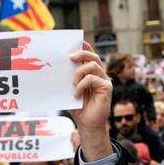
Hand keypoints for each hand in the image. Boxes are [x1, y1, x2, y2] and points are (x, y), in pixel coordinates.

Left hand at [69, 42, 113, 161]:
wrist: (87, 124)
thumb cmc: (78, 107)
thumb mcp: (69, 89)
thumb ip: (67, 77)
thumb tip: (56, 65)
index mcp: (90, 73)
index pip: (89, 55)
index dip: (84, 46)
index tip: (75, 41)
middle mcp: (99, 74)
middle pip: (93, 56)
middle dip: (82, 53)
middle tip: (70, 57)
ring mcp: (104, 80)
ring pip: (93, 65)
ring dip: (79, 72)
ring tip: (72, 83)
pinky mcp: (107, 88)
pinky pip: (93, 79)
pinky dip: (82, 85)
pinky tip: (76, 94)